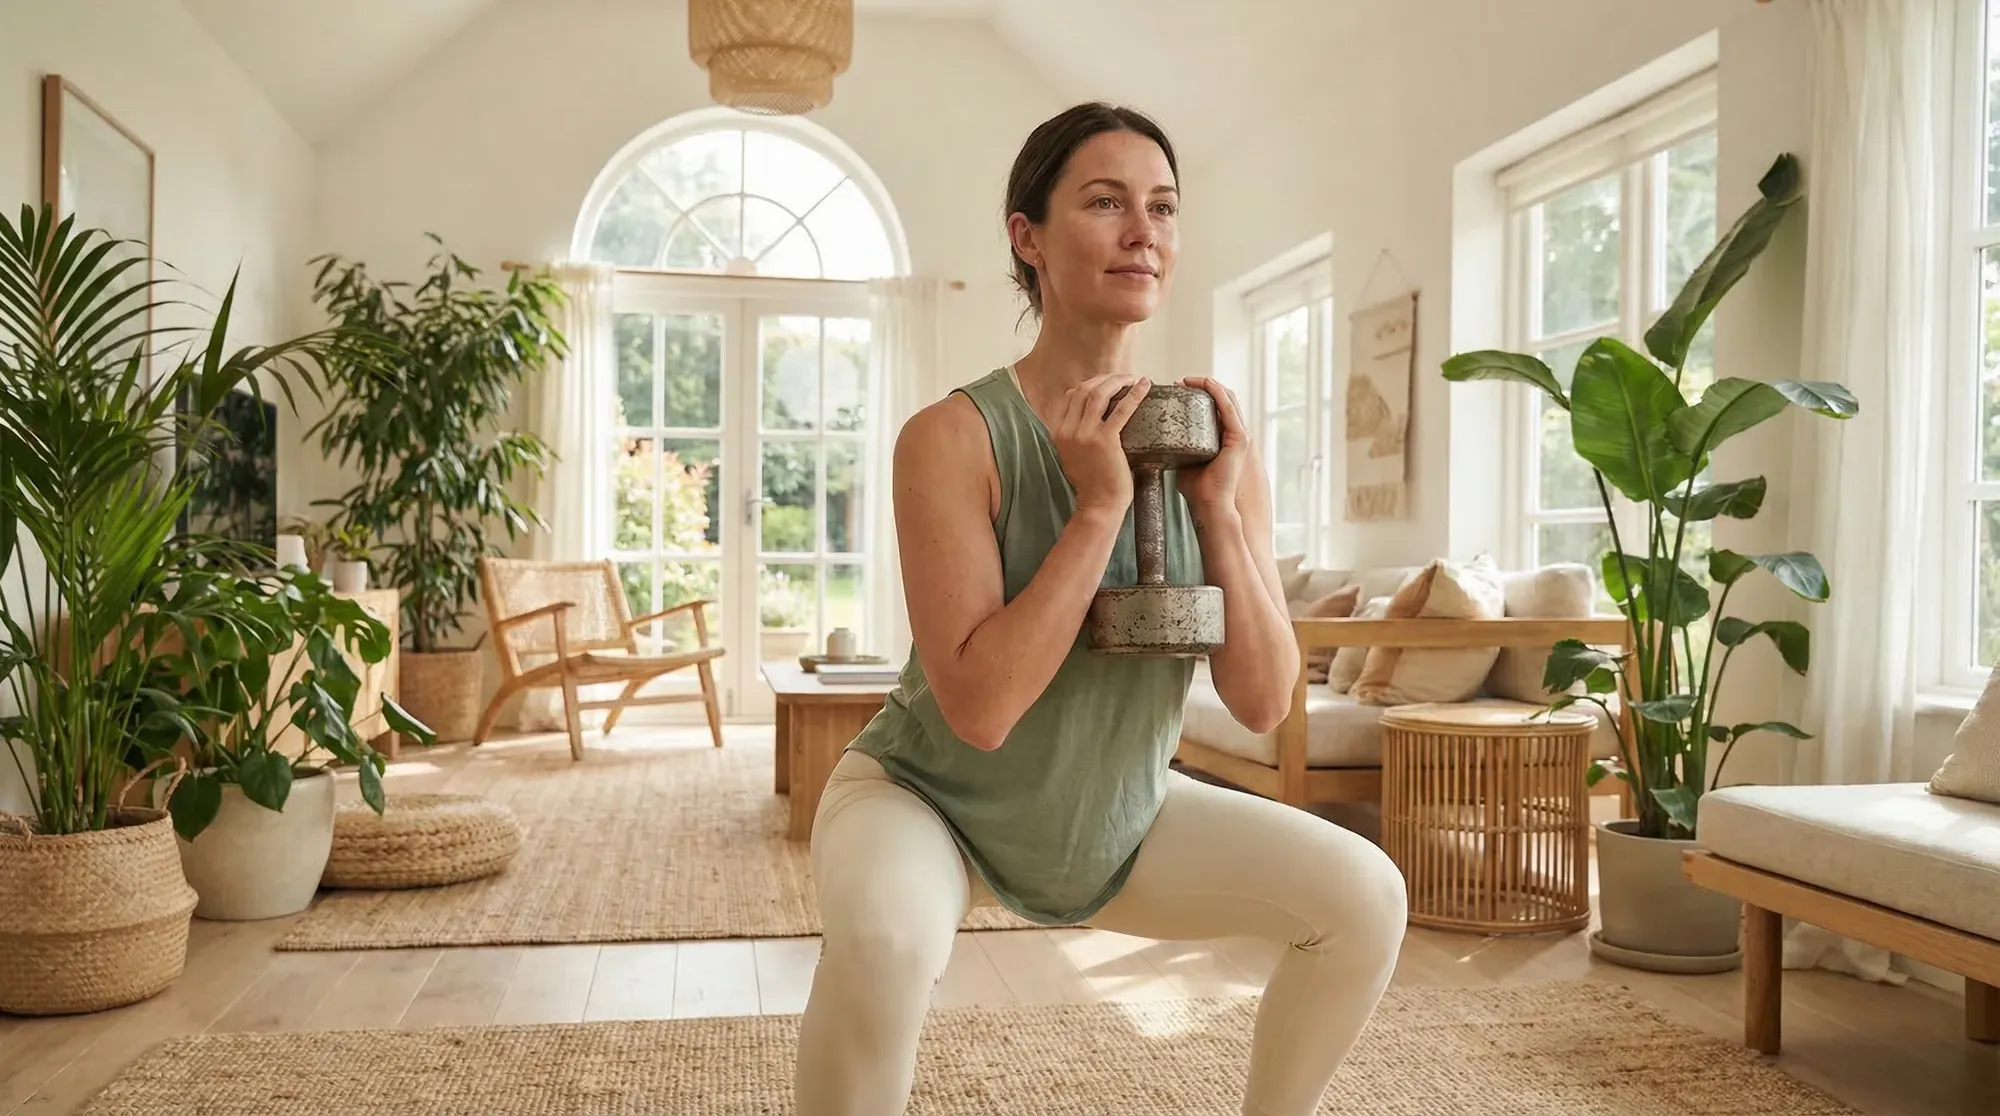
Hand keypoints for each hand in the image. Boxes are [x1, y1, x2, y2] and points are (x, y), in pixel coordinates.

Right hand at [1052, 372, 1148, 514]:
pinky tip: (1144, 386)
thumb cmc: (1092, 483)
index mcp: (1059, 432)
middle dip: (1105, 379)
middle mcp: (1068, 430)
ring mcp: (1085, 435)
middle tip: (1123, 378)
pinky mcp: (1105, 441)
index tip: (1107, 383)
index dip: (1091, 384)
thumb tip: (1092, 418)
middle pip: (1085, 390)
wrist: (1098, 505)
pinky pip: (1121, 410)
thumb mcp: (1073, 455)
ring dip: (1117, 381)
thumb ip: (1077, 435)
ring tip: (1132, 379)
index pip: (1071, 396)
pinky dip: (1134, 395)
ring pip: (1099, 394)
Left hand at [1175, 376, 1248, 517]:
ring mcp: (1239, 435)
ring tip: (1187, 380)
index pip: (1214, 407)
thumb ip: (1176, 448)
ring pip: (1227, 398)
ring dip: (1207, 384)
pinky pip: (1228, 408)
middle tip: (1179, 382)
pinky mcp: (1239, 438)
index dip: (1198, 393)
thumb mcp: (1183, 460)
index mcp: (1222, 438)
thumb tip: (1153, 438)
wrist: (1208, 505)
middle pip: (1221, 399)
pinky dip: (1217, 392)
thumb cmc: (1196, 488)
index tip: (1176, 388)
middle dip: (1201, 385)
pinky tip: (1204, 384)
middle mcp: (1233, 433)